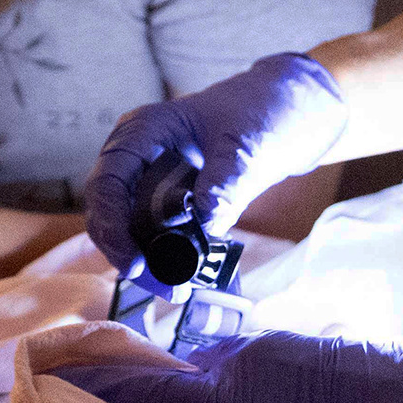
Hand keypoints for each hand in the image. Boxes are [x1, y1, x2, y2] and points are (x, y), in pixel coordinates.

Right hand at [81, 53, 347, 274]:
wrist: (294, 112)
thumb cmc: (267, 111)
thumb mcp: (250, 143)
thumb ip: (227, 179)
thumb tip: (206, 222)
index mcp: (144, 130)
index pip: (107, 180)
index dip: (112, 224)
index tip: (134, 262)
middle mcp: (138, 155)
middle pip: (110, 211)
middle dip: (128, 252)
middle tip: (164, 287)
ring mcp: (153, 178)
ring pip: (130, 229)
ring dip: (149, 262)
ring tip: (178, 291)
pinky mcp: (172, 201)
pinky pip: (157, 235)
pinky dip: (167, 259)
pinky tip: (185, 280)